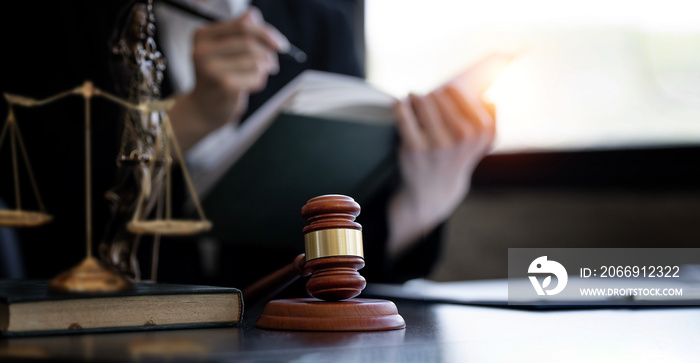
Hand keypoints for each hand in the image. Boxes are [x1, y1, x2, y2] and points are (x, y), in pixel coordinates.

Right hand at [169, 8, 288, 150]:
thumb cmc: (219, 77)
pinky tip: (250, 87)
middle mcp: (202, 50)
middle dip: (268, 52)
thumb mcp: (225, 50)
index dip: (266, 33)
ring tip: (255, 77)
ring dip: (263, 69)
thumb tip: (253, 14)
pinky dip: (259, 81)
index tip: (280, 44)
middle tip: (272, 65)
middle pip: (250, 41)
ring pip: (256, 59)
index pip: (243, 25)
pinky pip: (256, 76)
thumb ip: (239, 31)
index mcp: (202, 35)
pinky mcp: (224, 86)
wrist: (204, 109)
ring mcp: (211, 68)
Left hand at [387, 55, 506, 258]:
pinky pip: (404, 114)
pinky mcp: (415, 149)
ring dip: (417, 97)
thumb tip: (500, 82)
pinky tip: (401, 104)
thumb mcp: (483, 137)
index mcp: (482, 130)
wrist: (436, 190)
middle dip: (434, 94)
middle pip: (441, 93)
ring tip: (416, 101)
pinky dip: (401, 106)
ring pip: (423, 100)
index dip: (450, 90)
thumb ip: (491, 111)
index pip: (460, 91)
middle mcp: (463, 137)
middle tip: (429, 100)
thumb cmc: (459, 154)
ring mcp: (438, 144)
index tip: (445, 93)